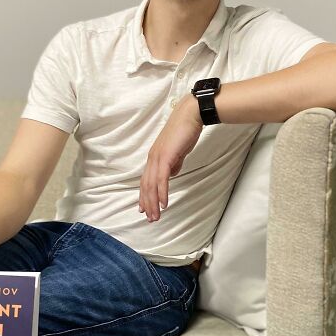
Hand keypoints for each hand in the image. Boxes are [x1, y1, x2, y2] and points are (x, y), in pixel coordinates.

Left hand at [139, 95, 202, 221]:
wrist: (190, 116)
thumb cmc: (185, 132)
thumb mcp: (178, 152)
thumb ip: (174, 164)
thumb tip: (172, 174)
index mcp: (154, 157)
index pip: (146, 181)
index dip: (144, 196)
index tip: (144, 209)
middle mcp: (152, 158)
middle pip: (146, 186)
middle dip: (147, 204)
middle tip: (150, 218)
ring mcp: (158, 158)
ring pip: (152, 185)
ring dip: (153, 203)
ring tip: (155, 216)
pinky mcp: (166, 157)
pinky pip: (162, 179)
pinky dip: (162, 192)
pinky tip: (164, 204)